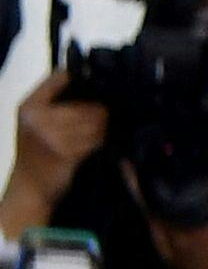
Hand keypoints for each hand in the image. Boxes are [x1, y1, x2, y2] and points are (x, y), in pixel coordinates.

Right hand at [3, 74, 104, 237]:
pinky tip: (109, 142)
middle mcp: (38, 118)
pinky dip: (104, 140)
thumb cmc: (36, 156)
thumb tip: (89, 82)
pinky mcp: (66, 154)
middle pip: (82, 103)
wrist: (29, 190)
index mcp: (30, 105)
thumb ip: (52, 102)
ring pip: (92, 122)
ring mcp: (51, 136)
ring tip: (113, 127)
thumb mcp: (34, 123)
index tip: (100, 84)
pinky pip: (94, 141)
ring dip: (106, 125)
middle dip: (101, 108)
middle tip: (118, 111)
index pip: (61, 78)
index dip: (83, 78)